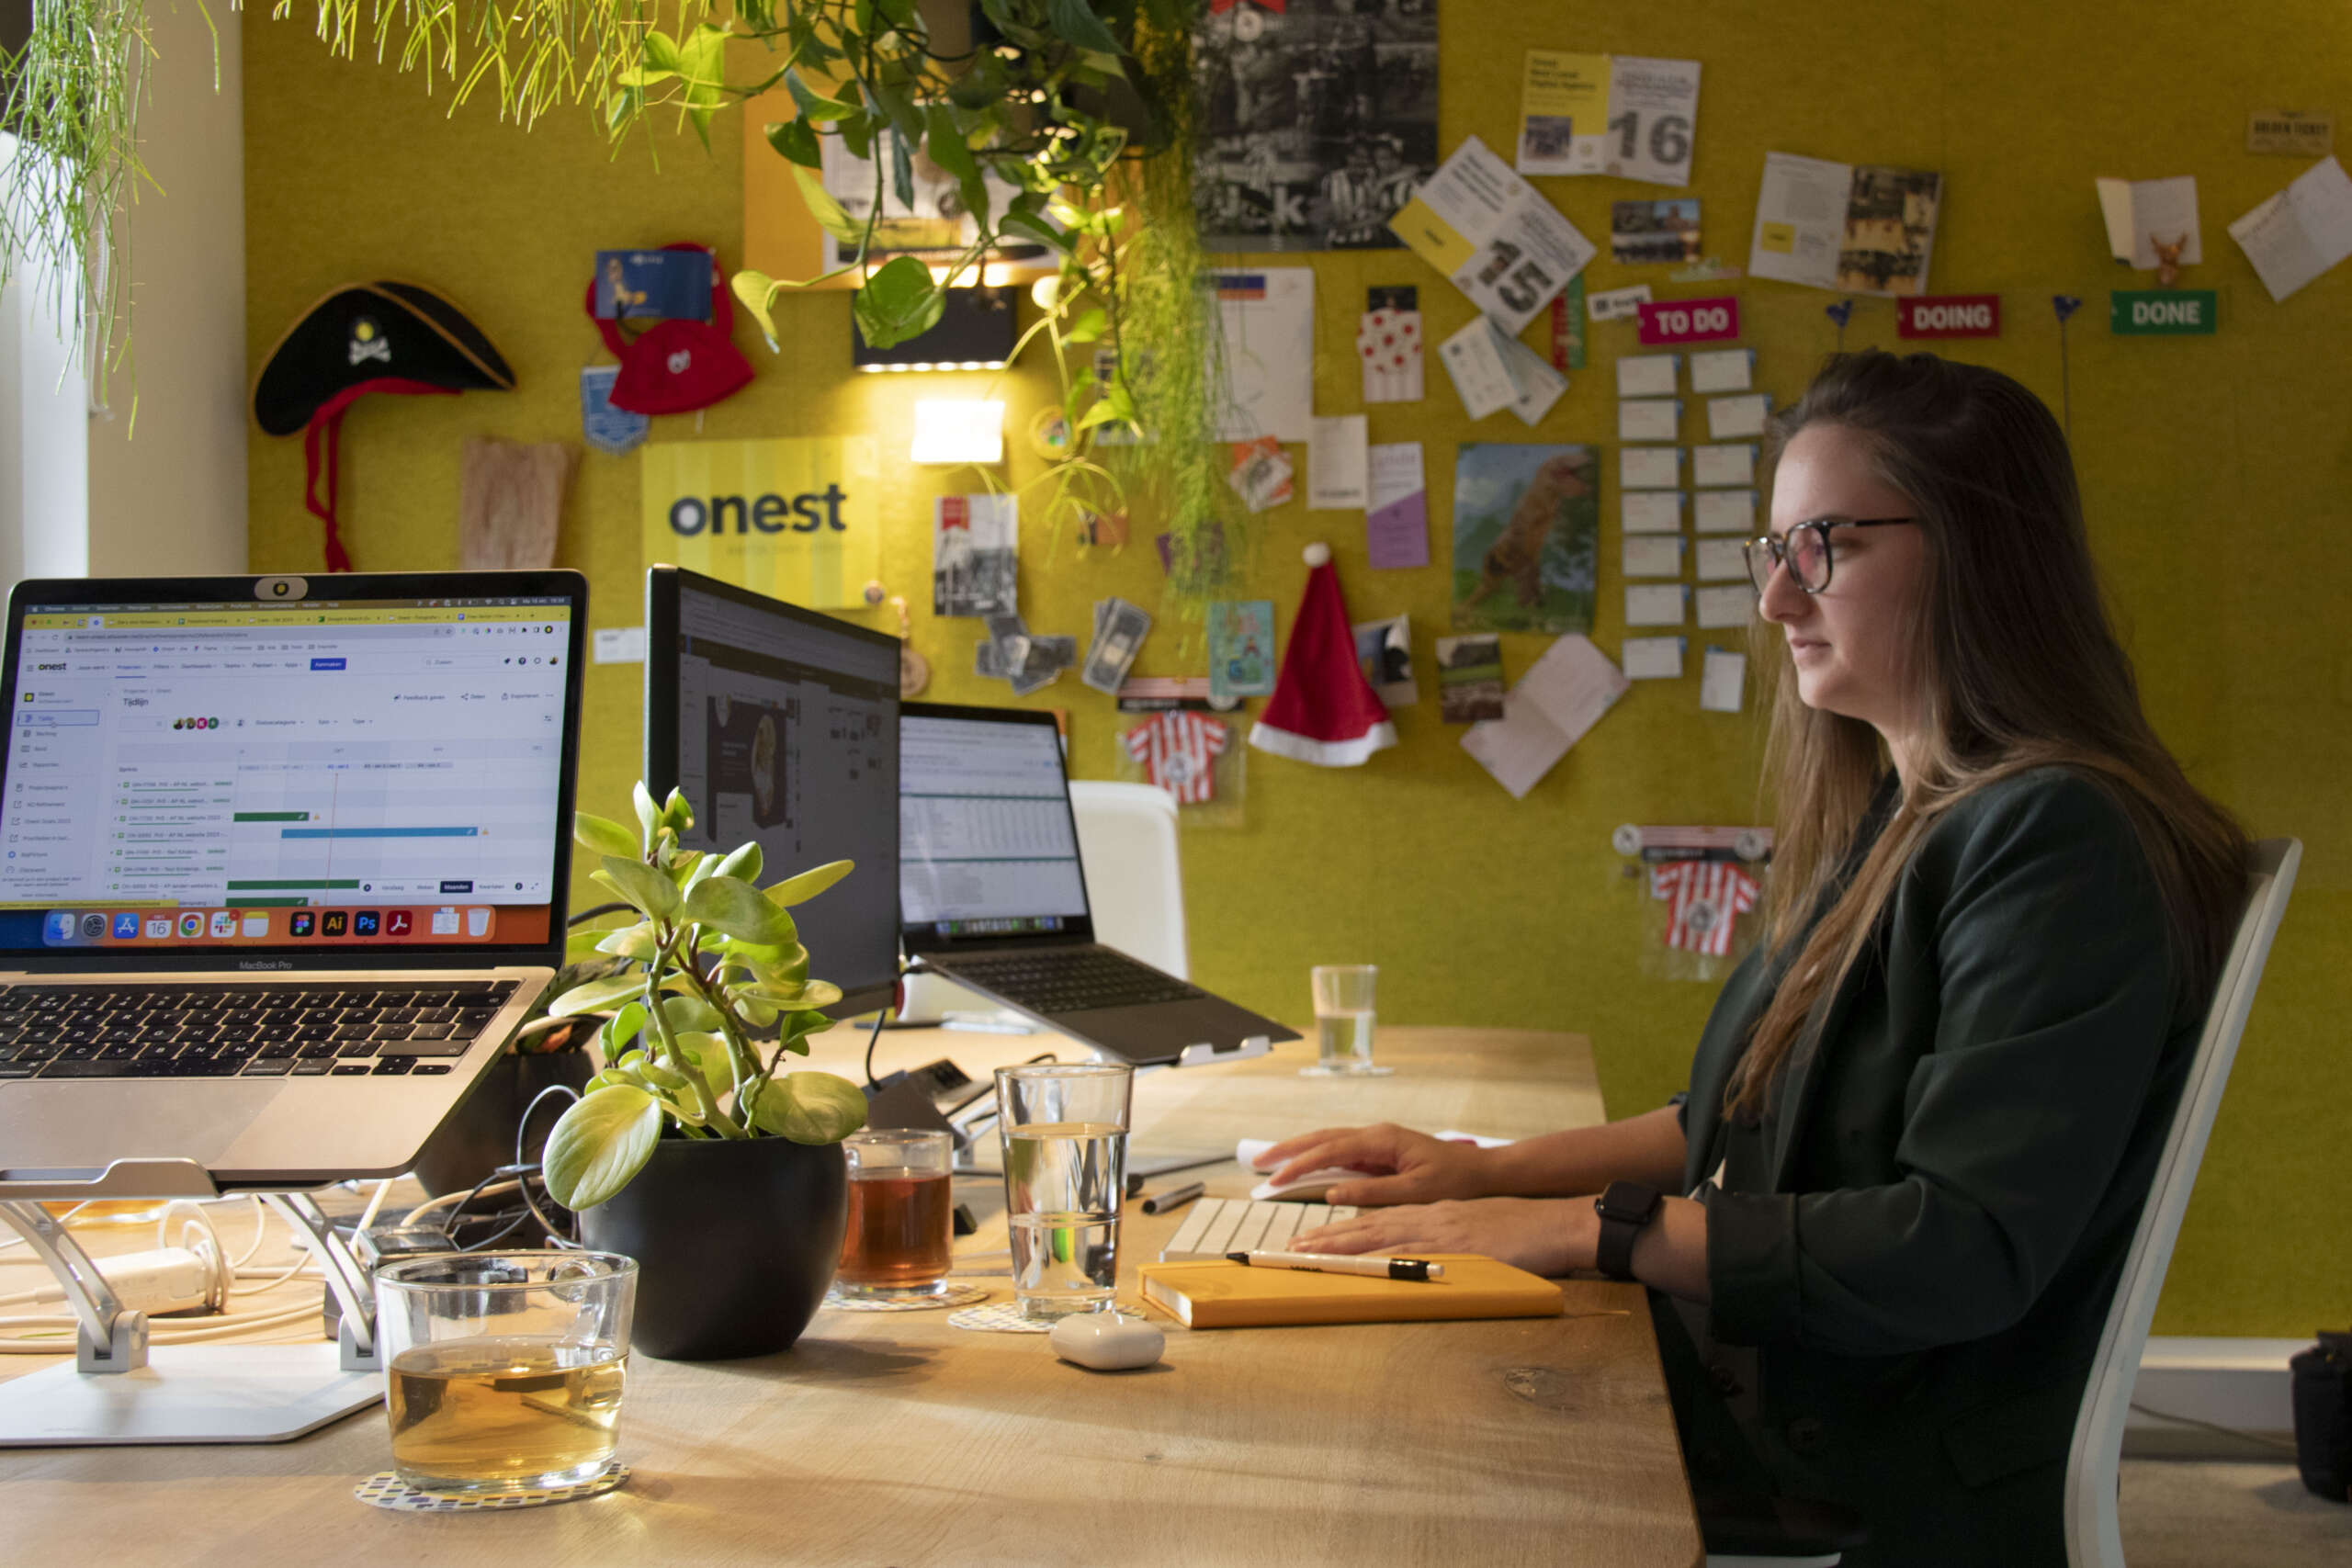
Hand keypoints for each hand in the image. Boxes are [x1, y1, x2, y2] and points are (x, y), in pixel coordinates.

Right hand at [1254, 1123, 1492, 1206]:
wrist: (1483, 1172)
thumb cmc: (1455, 1181)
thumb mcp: (1415, 1191)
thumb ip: (1373, 1192)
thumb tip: (1333, 1193)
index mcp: (1383, 1140)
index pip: (1331, 1150)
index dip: (1300, 1164)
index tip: (1275, 1178)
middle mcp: (1376, 1135)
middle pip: (1323, 1138)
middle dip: (1289, 1149)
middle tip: (1258, 1161)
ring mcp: (1378, 1142)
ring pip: (1330, 1142)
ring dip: (1301, 1152)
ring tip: (1272, 1163)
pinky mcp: (1381, 1153)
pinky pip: (1343, 1153)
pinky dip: (1320, 1160)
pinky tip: (1306, 1169)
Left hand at [1288, 1197, 1598, 1278]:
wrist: (1554, 1222)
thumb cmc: (1521, 1232)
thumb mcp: (1475, 1234)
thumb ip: (1446, 1243)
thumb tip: (1422, 1261)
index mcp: (1432, 1215)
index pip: (1376, 1222)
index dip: (1341, 1233)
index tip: (1310, 1242)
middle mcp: (1429, 1219)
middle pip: (1368, 1228)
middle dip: (1327, 1239)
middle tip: (1291, 1250)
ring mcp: (1442, 1232)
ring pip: (1381, 1238)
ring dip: (1341, 1248)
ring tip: (1308, 1256)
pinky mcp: (1457, 1248)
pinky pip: (1412, 1255)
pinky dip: (1383, 1261)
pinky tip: (1362, 1267)